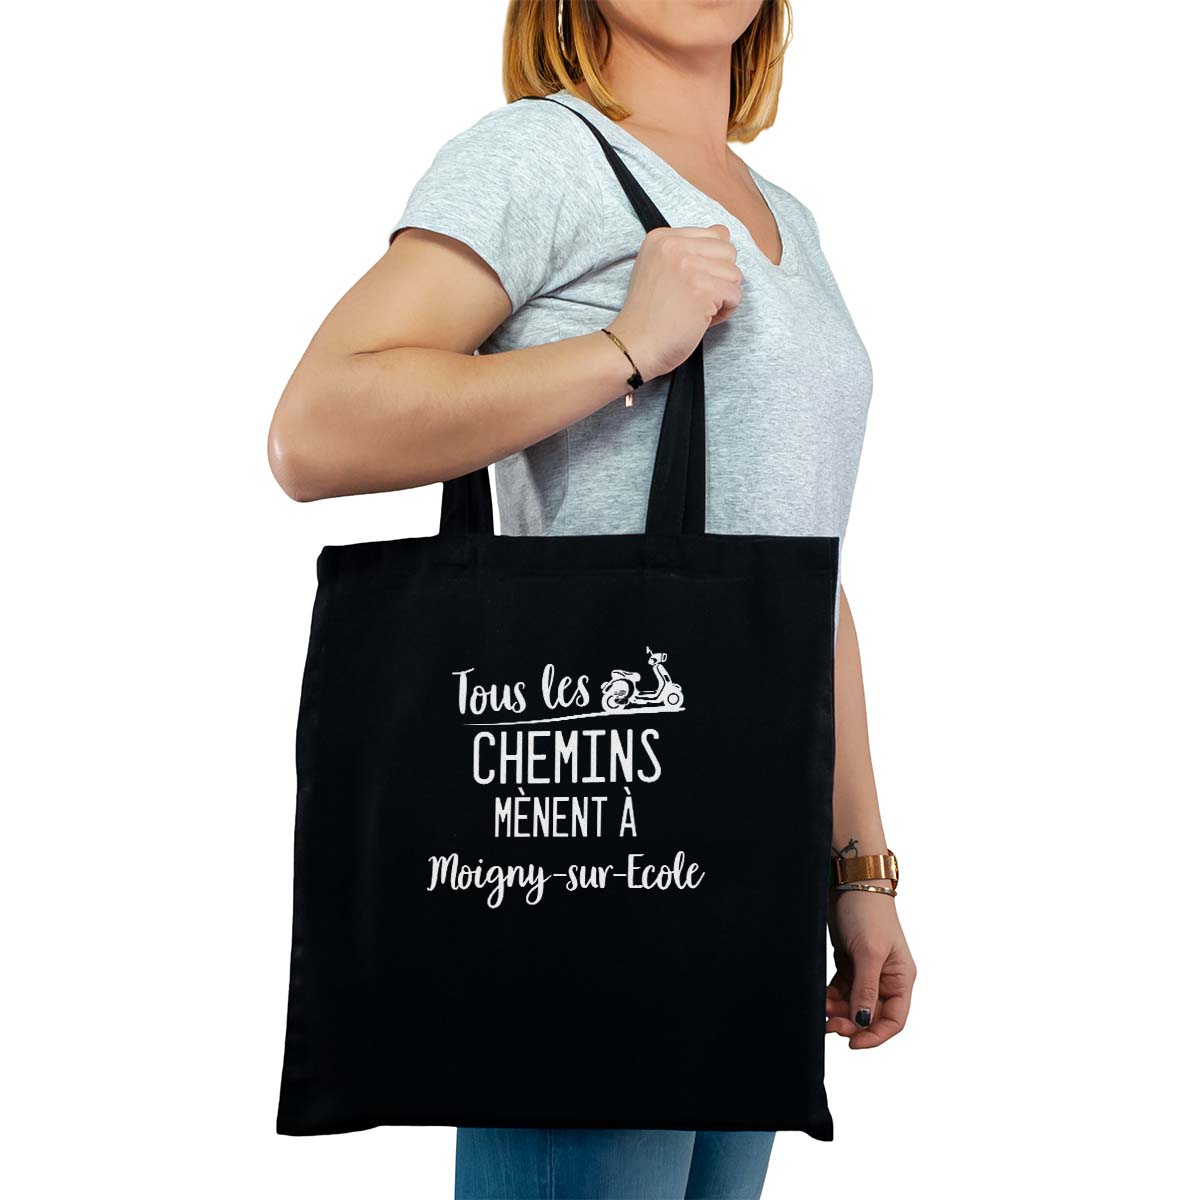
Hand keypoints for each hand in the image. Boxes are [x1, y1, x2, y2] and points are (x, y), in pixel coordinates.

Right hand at [607, 224, 741, 381]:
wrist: (634, 345)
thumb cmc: (649, 315)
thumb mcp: (658, 268)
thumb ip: (687, 250)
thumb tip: (725, 233)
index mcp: (662, 237)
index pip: (716, 234)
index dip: (711, 264)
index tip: (689, 284)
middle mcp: (674, 245)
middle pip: (729, 252)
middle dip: (720, 278)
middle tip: (695, 299)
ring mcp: (688, 266)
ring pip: (735, 274)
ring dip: (722, 297)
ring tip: (697, 310)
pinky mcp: (702, 289)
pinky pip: (735, 295)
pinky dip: (724, 312)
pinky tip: (701, 320)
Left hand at [826, 890, 915, 1048]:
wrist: (850, 882)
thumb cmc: (867, 913)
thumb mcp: (869, 953)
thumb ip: (866, 989)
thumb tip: (863, 1022)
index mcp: (901, 978)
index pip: (894, 1020)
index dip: (875, 1036)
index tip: (853, 1044)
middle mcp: (886, 978)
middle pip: (870, 1015)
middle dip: (851, 1024)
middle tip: (829, 1025)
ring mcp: (867, 971)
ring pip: (853, 1005)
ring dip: (838, 1012)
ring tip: (822, 1009)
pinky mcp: (849, 963)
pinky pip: (841, 991)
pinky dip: (831, 998)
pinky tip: (821, 999)